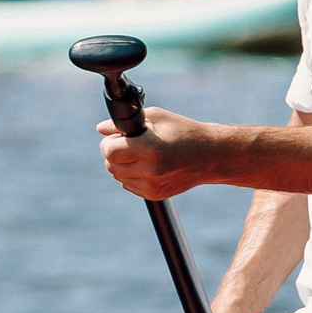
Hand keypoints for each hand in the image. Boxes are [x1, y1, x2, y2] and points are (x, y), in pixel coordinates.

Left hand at [96, 108, 215, 200]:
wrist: (210, 156)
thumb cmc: (184, 131)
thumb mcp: (157, 117)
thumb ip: (125, 123)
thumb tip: (101, 129)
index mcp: (150, 149)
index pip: (109, 151)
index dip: (109, 142)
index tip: (118, 137)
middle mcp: (150, 170)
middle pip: (110, 165)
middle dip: (114, 153)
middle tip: (130, 144)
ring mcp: (152, 186)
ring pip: (118, 176)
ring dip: (122, 165)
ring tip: (141, 154)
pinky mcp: (155, 195)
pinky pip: (128, 185)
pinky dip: (131, 175)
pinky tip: (148, 165)